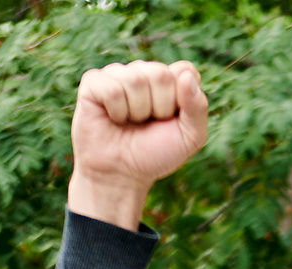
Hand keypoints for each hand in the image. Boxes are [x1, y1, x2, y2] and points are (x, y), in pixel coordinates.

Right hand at [68, 60, 209, 229]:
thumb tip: (186, 75)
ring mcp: (118, 74)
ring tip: (130, 122)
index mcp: (170, 80)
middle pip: (161, 74)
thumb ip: (198, 107)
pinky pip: (111, 88)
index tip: (171, 119)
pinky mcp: (94, 82)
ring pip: (135, 79)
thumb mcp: (189, 138)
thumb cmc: (155, 154)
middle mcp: (144, 71)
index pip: (185, 71)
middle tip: (148, 123)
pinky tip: (113, 118)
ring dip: (137, 111)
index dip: (181, 100)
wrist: (121, 174)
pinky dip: (116, 111)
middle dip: (159, 108)